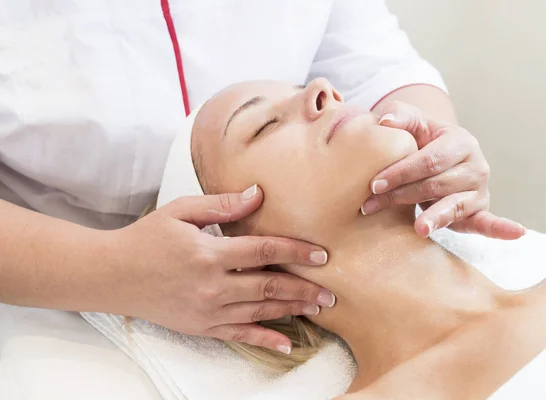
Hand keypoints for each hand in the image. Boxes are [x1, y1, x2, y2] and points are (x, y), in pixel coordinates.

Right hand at [103, 185, 333, 353]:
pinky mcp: (200, 327)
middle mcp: (212, 286)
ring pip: (260, 311)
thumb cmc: (146, 239)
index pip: (263, 251)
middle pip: (269, 286)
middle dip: (304, 288)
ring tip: (318, 307)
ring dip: (292, 310)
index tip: (320, 255)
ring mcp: (207, 311)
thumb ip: (221, 205)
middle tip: (331, 290)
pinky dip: (264, 339)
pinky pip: (239, 335)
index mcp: (209, 253)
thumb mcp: (180, 211)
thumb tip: (257, 194)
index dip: (295, 252)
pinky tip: (286, 343)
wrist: (112, 275)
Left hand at [362, 101, 524, 239]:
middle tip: (371, 206)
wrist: (439, 157)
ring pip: (453, 205)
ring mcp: (480, 190)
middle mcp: (476, 165)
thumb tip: (385, 121)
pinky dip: (502, 229)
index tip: (375, 184)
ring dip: (434, 218)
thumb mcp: (413, 124)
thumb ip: (400, 116)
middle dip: (402, 195)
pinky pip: (490, 222)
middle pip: (437, 184)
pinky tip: (517, 233)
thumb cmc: (422, 141)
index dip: (401, 172)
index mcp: (460, 141)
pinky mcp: (479, 211)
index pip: (429, 160)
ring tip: (419, 229)